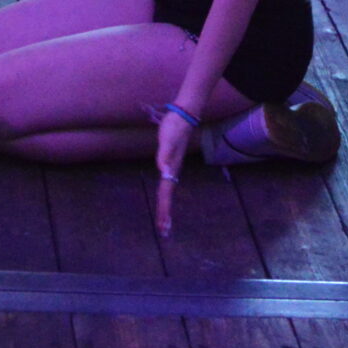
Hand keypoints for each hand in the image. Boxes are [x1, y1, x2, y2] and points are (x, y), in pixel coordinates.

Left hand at [153, 108, 194, 237]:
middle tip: (164, 232)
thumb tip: (163, 171)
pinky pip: (167, 183)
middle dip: (165, 214)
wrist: (184, 115)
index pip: (165, 193)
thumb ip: (165, 155)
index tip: (163, 225)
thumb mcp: (168, 139)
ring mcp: (171, 168)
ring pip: (167, 191)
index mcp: (171, 169)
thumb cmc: (175, 126)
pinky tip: (166, 198)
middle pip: (167, 196)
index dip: (164, 209)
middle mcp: (172, 171)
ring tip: (165, 222)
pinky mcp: (169, 163)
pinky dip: (165, 195)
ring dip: (166, 207)